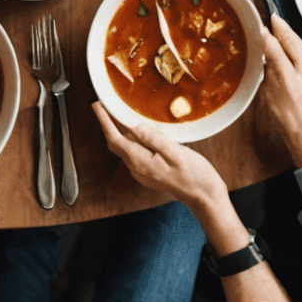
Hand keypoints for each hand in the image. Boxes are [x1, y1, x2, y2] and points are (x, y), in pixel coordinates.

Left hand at [92, 102, 227, 210]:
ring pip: (126, 147)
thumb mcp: (175, 152)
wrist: (204, 196)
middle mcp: (137, 168)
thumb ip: (153, 138)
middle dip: (109, 124)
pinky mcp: (149, 171)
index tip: (97, 105)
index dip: (104, 121)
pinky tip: (144, 131)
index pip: (114, 138)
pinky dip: (134, 139)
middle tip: (107, 105)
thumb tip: (133, 125)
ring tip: (127, 114)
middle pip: (116, 143)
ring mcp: (142, 171)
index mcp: (140, 161)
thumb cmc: (193, 174)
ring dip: (123, 131)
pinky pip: (136, 152)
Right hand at [260, 14, 301, 169]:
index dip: (275, 21)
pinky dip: (272, 56)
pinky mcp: (293, 84)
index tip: (262, 10)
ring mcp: (299, 74)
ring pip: (284, 51)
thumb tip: (266, 33)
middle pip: (287, 40)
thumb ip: (275, 55)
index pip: (287, 32)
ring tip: (260, 34)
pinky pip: (281, 63)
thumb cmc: (298, 114)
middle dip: (274, 29)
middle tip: (258, 18)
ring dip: (273, 42)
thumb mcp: (284, 81)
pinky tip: (265, 60)